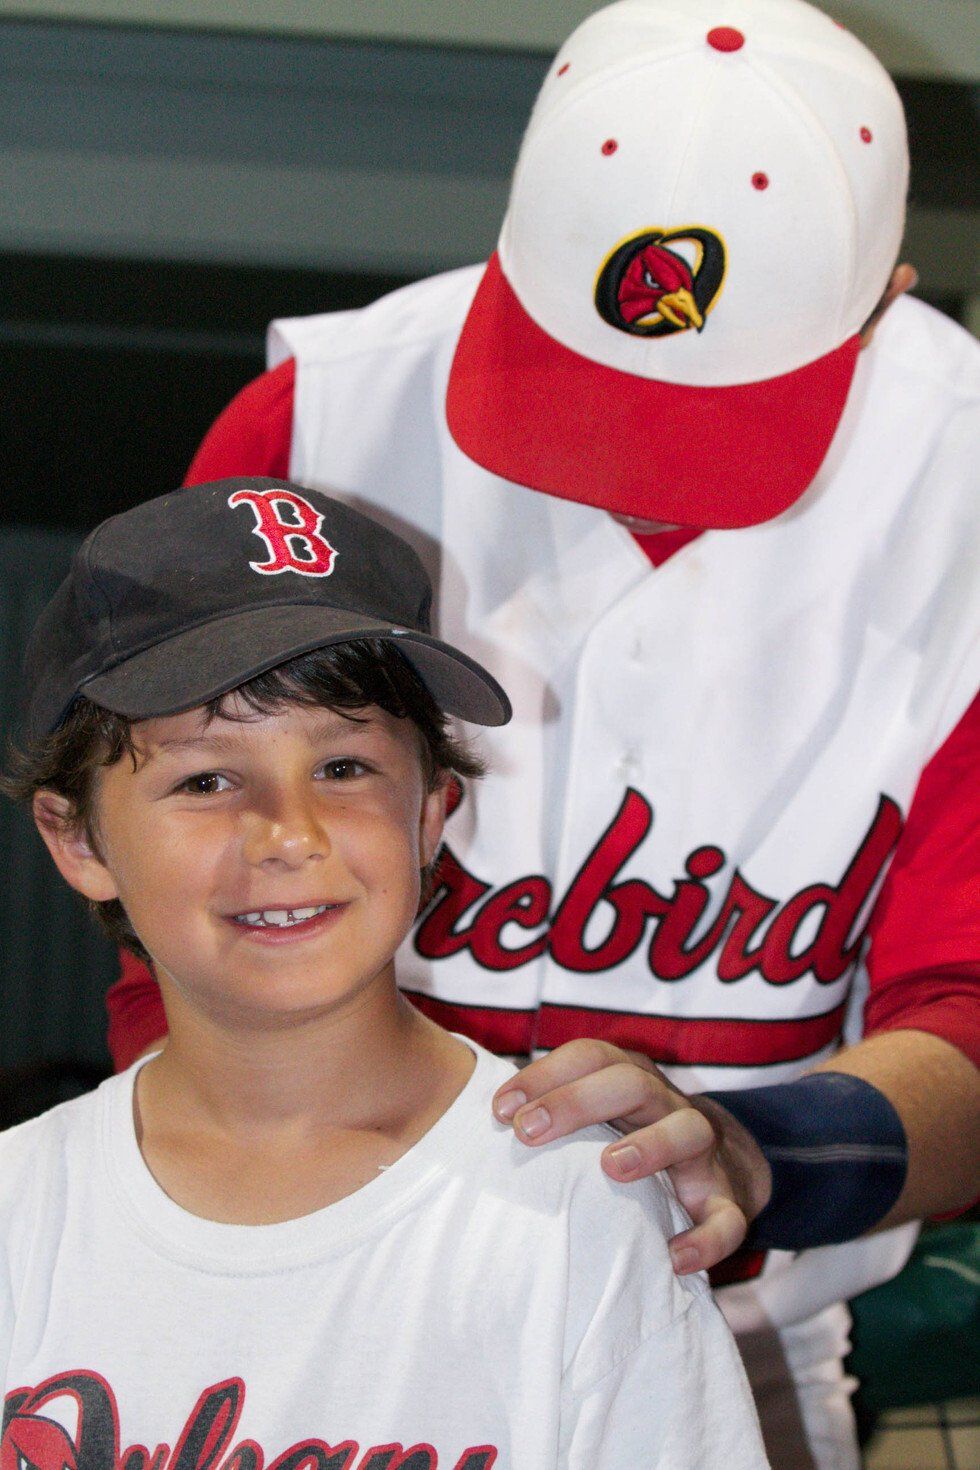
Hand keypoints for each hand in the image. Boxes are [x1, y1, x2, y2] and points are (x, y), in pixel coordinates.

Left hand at [492, 1039, 772, 1273]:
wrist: (727, 1161)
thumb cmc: (633, 1134)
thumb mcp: (598, 1114)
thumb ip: (547, 1114)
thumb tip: (465, 1129)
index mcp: (629, 1076)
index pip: (588, 1056)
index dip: (542, 1075)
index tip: (497, 1110)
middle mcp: (666, 1103)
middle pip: (630, 1082)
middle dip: (578, 1102)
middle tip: (528, 1132)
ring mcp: (703, 1150)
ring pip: (688, 1131)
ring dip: (649, 1145)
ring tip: (610, 1167)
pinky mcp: (729, 1199)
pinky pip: (726, 1219)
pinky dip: (705, 1239)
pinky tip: (672, 1258)